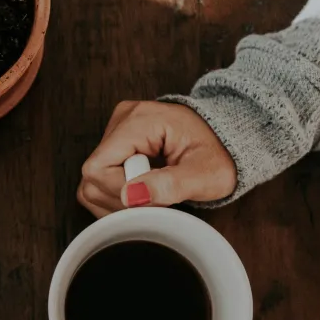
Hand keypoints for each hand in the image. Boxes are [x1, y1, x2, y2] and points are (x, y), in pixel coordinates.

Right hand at [78, 100, 235, 215]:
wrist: (228, 141)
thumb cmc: (220, 155)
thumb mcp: (206, 174)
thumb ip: (171, 185)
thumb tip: (131, 195)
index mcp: (140, 120)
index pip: (99, 168)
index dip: (122, 193)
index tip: (155, 196)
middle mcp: (122, 119)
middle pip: (93, 177)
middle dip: (123, 199)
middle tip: (158, 196)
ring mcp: (116, 129)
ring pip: (92, 183)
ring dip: (120, 200)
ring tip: (153, 192)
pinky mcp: (116, 143)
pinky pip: (99, 180)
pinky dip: (119, 195)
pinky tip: (143, 190)